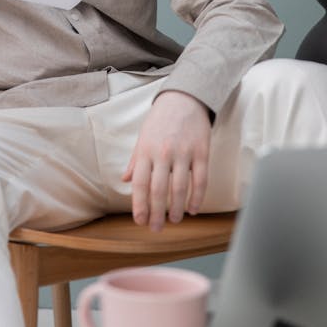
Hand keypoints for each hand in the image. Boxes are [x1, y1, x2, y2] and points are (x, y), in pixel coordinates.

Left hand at [122, 90, 210, 231]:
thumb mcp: (143, 137)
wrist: (184, 98)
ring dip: (177, 209)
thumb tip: (125, 180)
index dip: (140, 205)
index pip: (141, 184)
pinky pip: (200, 179)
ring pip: (180, 188)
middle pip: (159, 190)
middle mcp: (163, 153)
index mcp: (146, 151)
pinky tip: (194, 209)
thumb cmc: (160, 120)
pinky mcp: (201, 152)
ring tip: (175, 220)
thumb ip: (136, 160)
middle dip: (157, 213)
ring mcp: (183, 153)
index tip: (140, 221)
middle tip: (156, 228)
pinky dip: (197, 197)